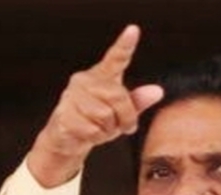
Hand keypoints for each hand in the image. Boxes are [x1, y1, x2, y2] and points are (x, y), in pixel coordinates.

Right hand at [27, 24, 163, 186]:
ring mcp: (71, 95)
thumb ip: (138, 102)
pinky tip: (88, 133)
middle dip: (125, 118)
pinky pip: (92, 129)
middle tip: (123, 127)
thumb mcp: (122, 113)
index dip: (125, 45)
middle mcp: (85, 80)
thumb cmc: (98, 121)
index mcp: (102, 76)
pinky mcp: (63, 113)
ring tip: (100, 129)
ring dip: (108, 130)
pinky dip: (95, 137)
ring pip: (105, 115)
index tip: (133, 30)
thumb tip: (157, 91)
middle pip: (117, 97)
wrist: (68, 138)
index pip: (116, 58)